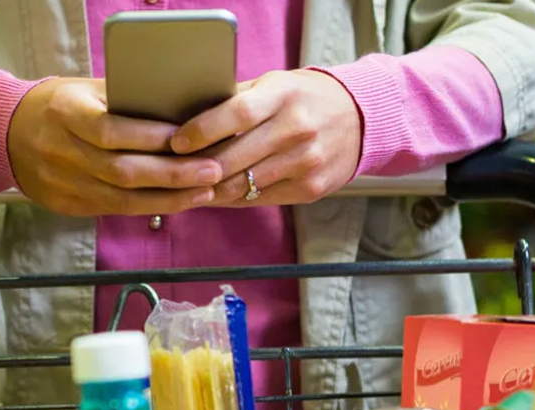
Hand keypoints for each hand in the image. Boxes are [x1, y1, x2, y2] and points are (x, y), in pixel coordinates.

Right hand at [7, 78, 221, 216]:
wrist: (6, 134)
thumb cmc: (59, 105)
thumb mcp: (85, 91)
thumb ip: (124, 101)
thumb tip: (180, 111)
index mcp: (65, 112)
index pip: (111, 130)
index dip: (151, 138)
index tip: (190, 138)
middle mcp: (60, 151)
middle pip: (122, 170)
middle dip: (173, 174)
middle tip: (212, 171)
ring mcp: (60, 183)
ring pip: (121, 199)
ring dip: (169, 198)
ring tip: (205, 192)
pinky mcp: (65, 205)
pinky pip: (113, 209)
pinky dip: (149, 207)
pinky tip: (177, 202)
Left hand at [170, 69, 362, 206]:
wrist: (361, 118)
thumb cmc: (304, 99)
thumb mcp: (274, 85)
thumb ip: (235, 99)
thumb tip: (186, 116)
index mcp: (283, 96)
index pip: (235, 114)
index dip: (201, 131)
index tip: (177, 142)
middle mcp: (297, 129)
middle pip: (235, 158)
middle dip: (198, 169)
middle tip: (173, 173)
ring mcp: (306, 161)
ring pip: (244, 185)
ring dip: (211, 190)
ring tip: (187, 188)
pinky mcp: (310, 187)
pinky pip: (261, 198)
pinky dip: (235, 199)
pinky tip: (217, 195)